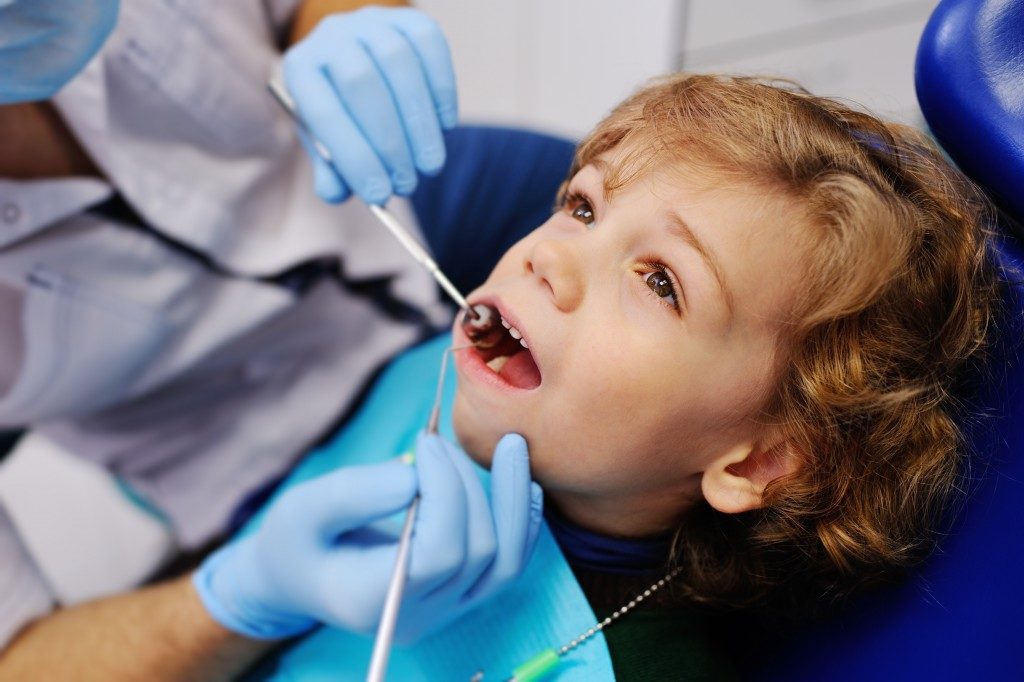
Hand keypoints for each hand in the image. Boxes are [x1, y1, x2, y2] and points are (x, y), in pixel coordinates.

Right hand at [192, 433, 542, 640]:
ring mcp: (443, 612)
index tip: (425, 442)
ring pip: (504, 564)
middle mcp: (416, 616)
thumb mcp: (302, 509)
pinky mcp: (459, 597)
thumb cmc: (295, 539)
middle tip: (438, 440)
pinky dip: (522, 523)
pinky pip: (508, 567)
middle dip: (467, 484)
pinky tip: (525, 483)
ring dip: (512, 500)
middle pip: (474, 553)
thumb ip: (352, 495)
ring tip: (511, 446)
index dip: (446, 492)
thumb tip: (414, 478)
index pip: (439, 554)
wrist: (298, 574)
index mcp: (372, 601)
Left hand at [282, 6, 457, 204]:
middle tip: (408, 184)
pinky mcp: (410, 19)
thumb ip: (331, 169)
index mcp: (302, 68)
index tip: (379, 196)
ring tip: (429, 164)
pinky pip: (431, 48)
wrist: (361, 61)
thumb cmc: (343, 111)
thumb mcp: (329, 142)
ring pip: (399, 64)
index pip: (324, 113)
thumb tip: (336, 192)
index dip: (354, 157)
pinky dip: (442, 91)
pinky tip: (445, 126)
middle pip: (361, 83)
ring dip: (419, 124)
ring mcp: (372, 21)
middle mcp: (331, 35)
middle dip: (389, 142)